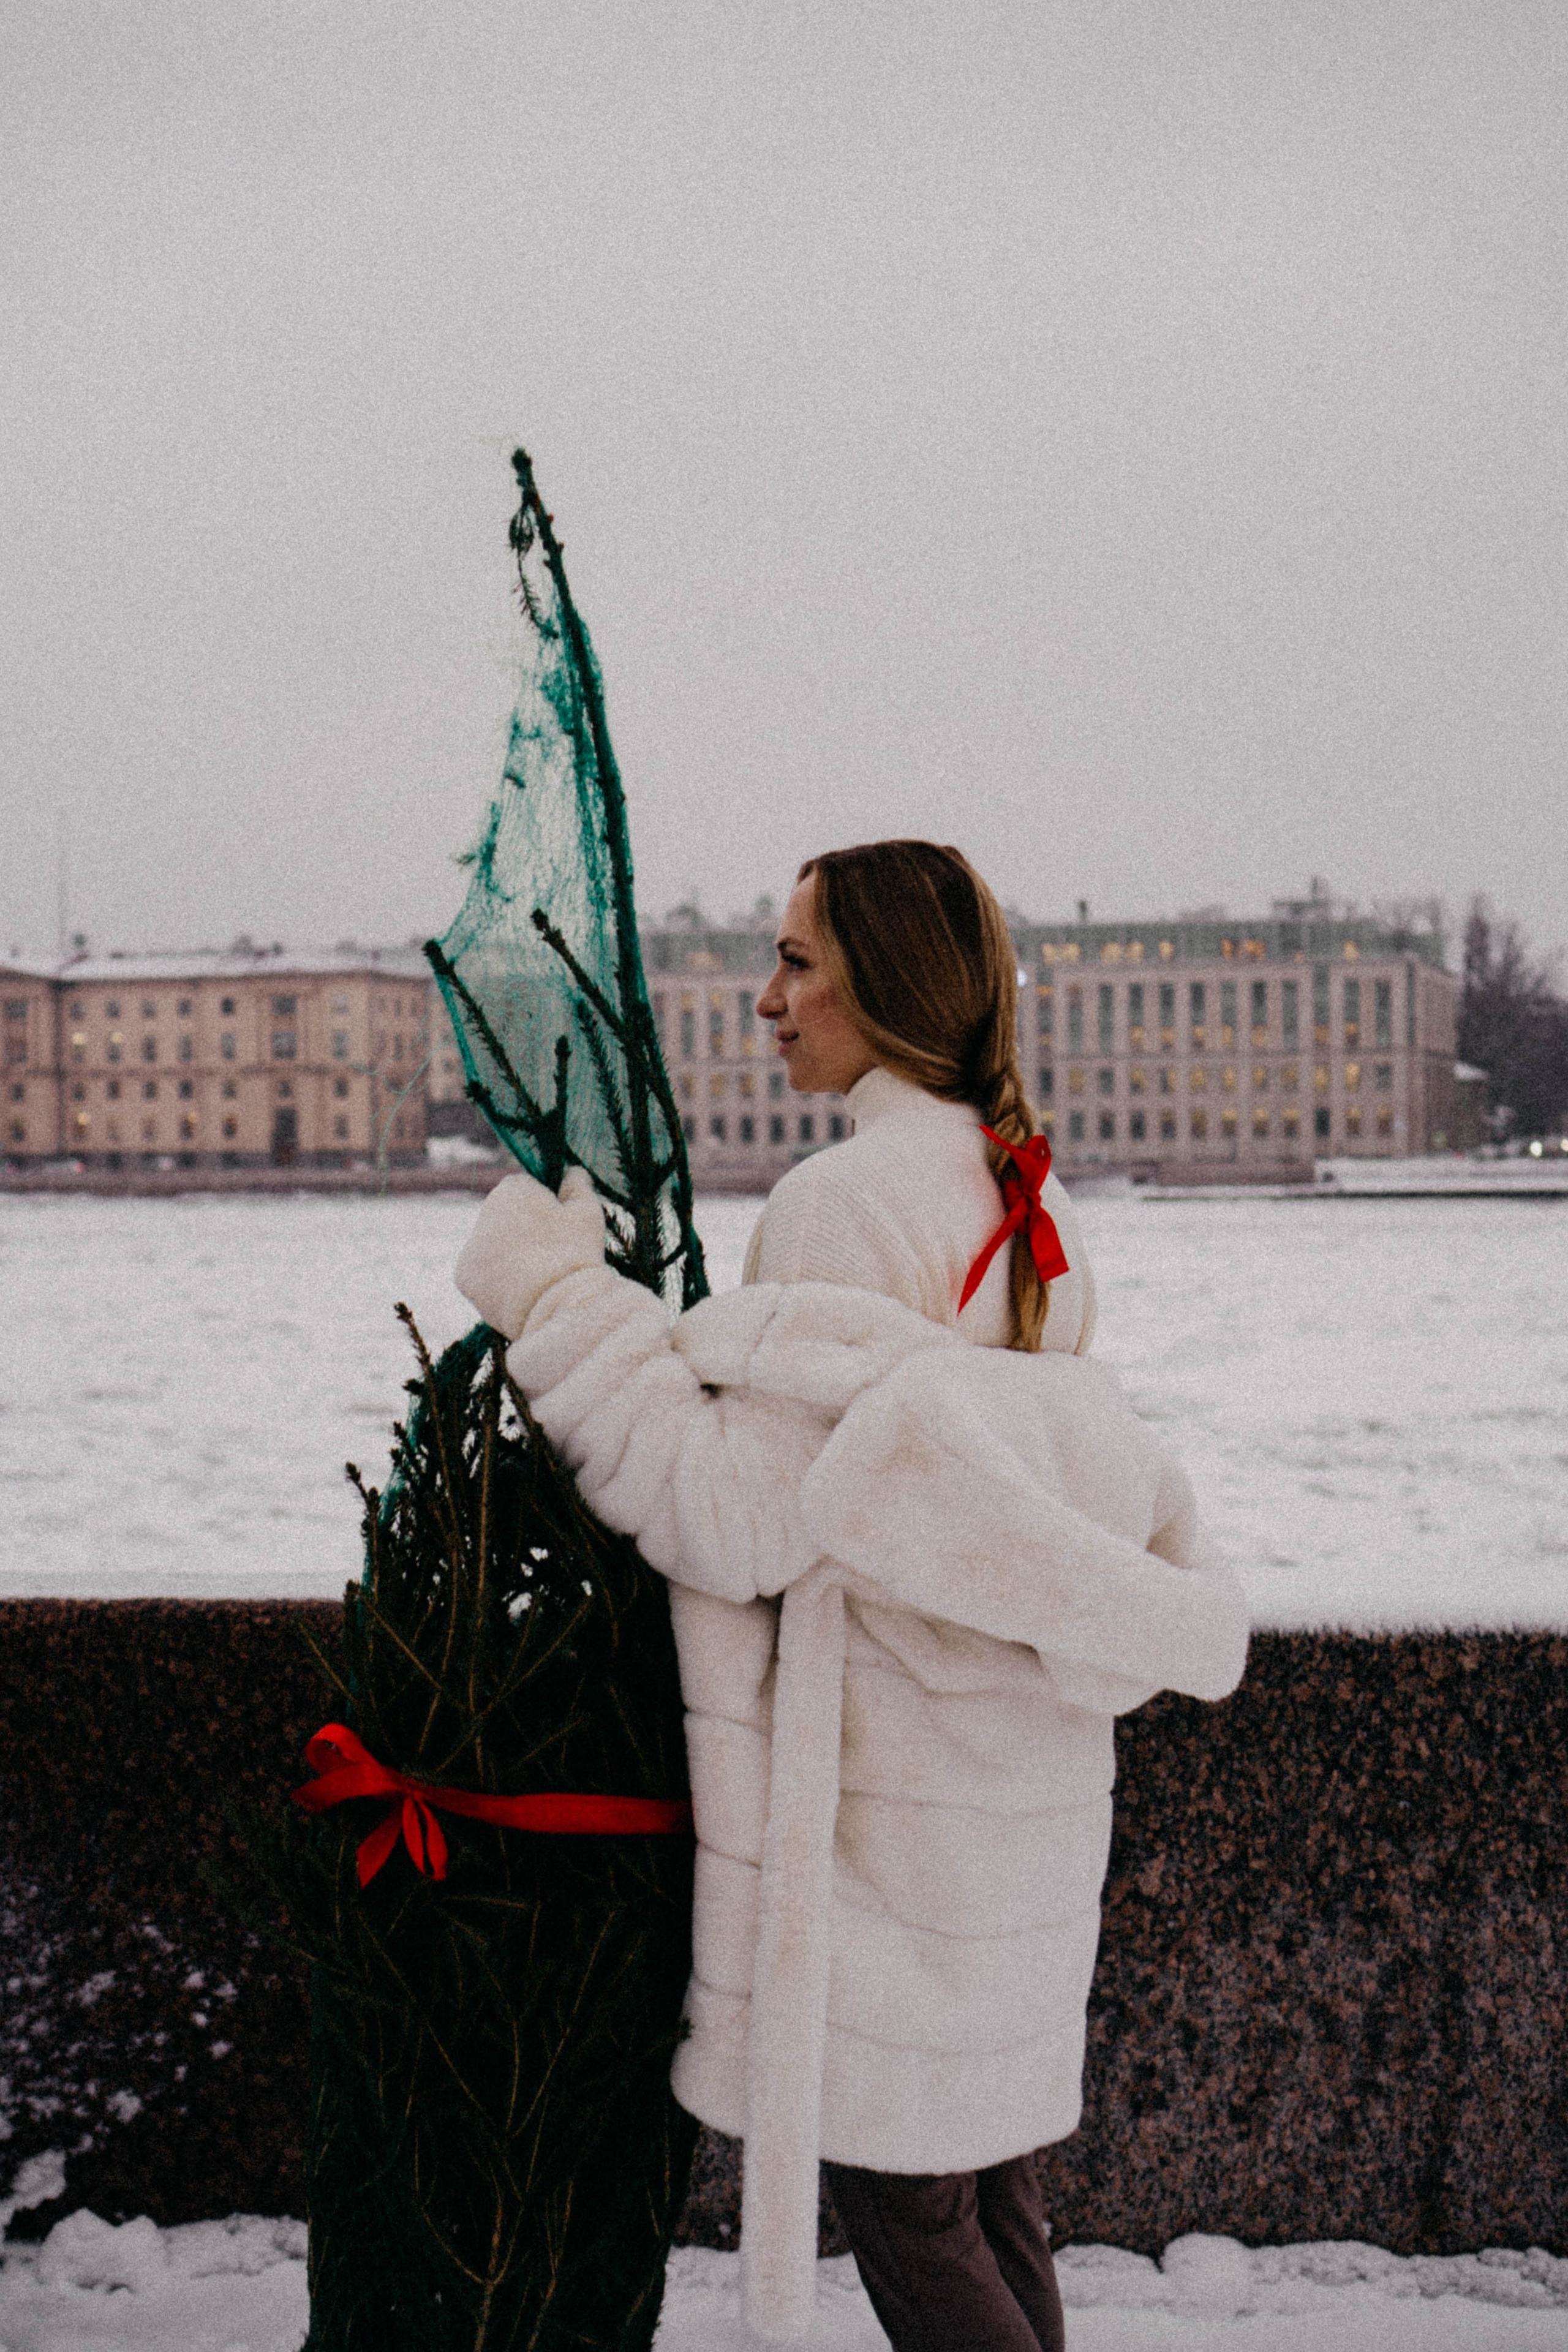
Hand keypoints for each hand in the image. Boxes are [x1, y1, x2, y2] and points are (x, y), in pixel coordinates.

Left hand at [454, 1165, 605, 1338]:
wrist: (555, 1303)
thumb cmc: (575, 1252)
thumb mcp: (588, 1211)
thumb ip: (578, 1185)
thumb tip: (573, 1170)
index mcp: (511, 1189)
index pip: (524, 1188)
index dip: (544, 1206)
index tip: (559, 1227)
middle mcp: (483, 1212)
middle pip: (505, 1218)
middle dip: (523, 1230)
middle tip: (550, 1254)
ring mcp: (470, 1246)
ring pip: (492, 1246)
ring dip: (509, 1255)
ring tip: (536, 1275)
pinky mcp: (463, 1276)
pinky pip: (482, 1274)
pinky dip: (496, 1280)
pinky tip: (519, 1289)